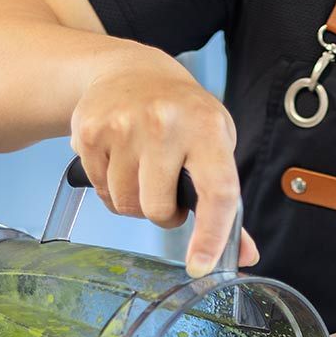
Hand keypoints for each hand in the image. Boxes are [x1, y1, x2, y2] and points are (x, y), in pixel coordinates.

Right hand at [70, 52, 259, 276]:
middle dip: (162, 212)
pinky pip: (99, 189)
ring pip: (125, 204)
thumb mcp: (215, 144)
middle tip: (166, 186)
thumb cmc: (182, 113)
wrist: (131, 71)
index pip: (217, 192)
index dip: (212, 235)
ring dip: (134, 199)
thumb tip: (246, 255)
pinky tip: (119, 158)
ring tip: (142, 168)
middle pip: (157, 209)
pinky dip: (109, 185)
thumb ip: (227, 202)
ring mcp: (123, 125)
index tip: (202, 265)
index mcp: (206, 128)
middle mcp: (165, 123)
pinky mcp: (90, 132)